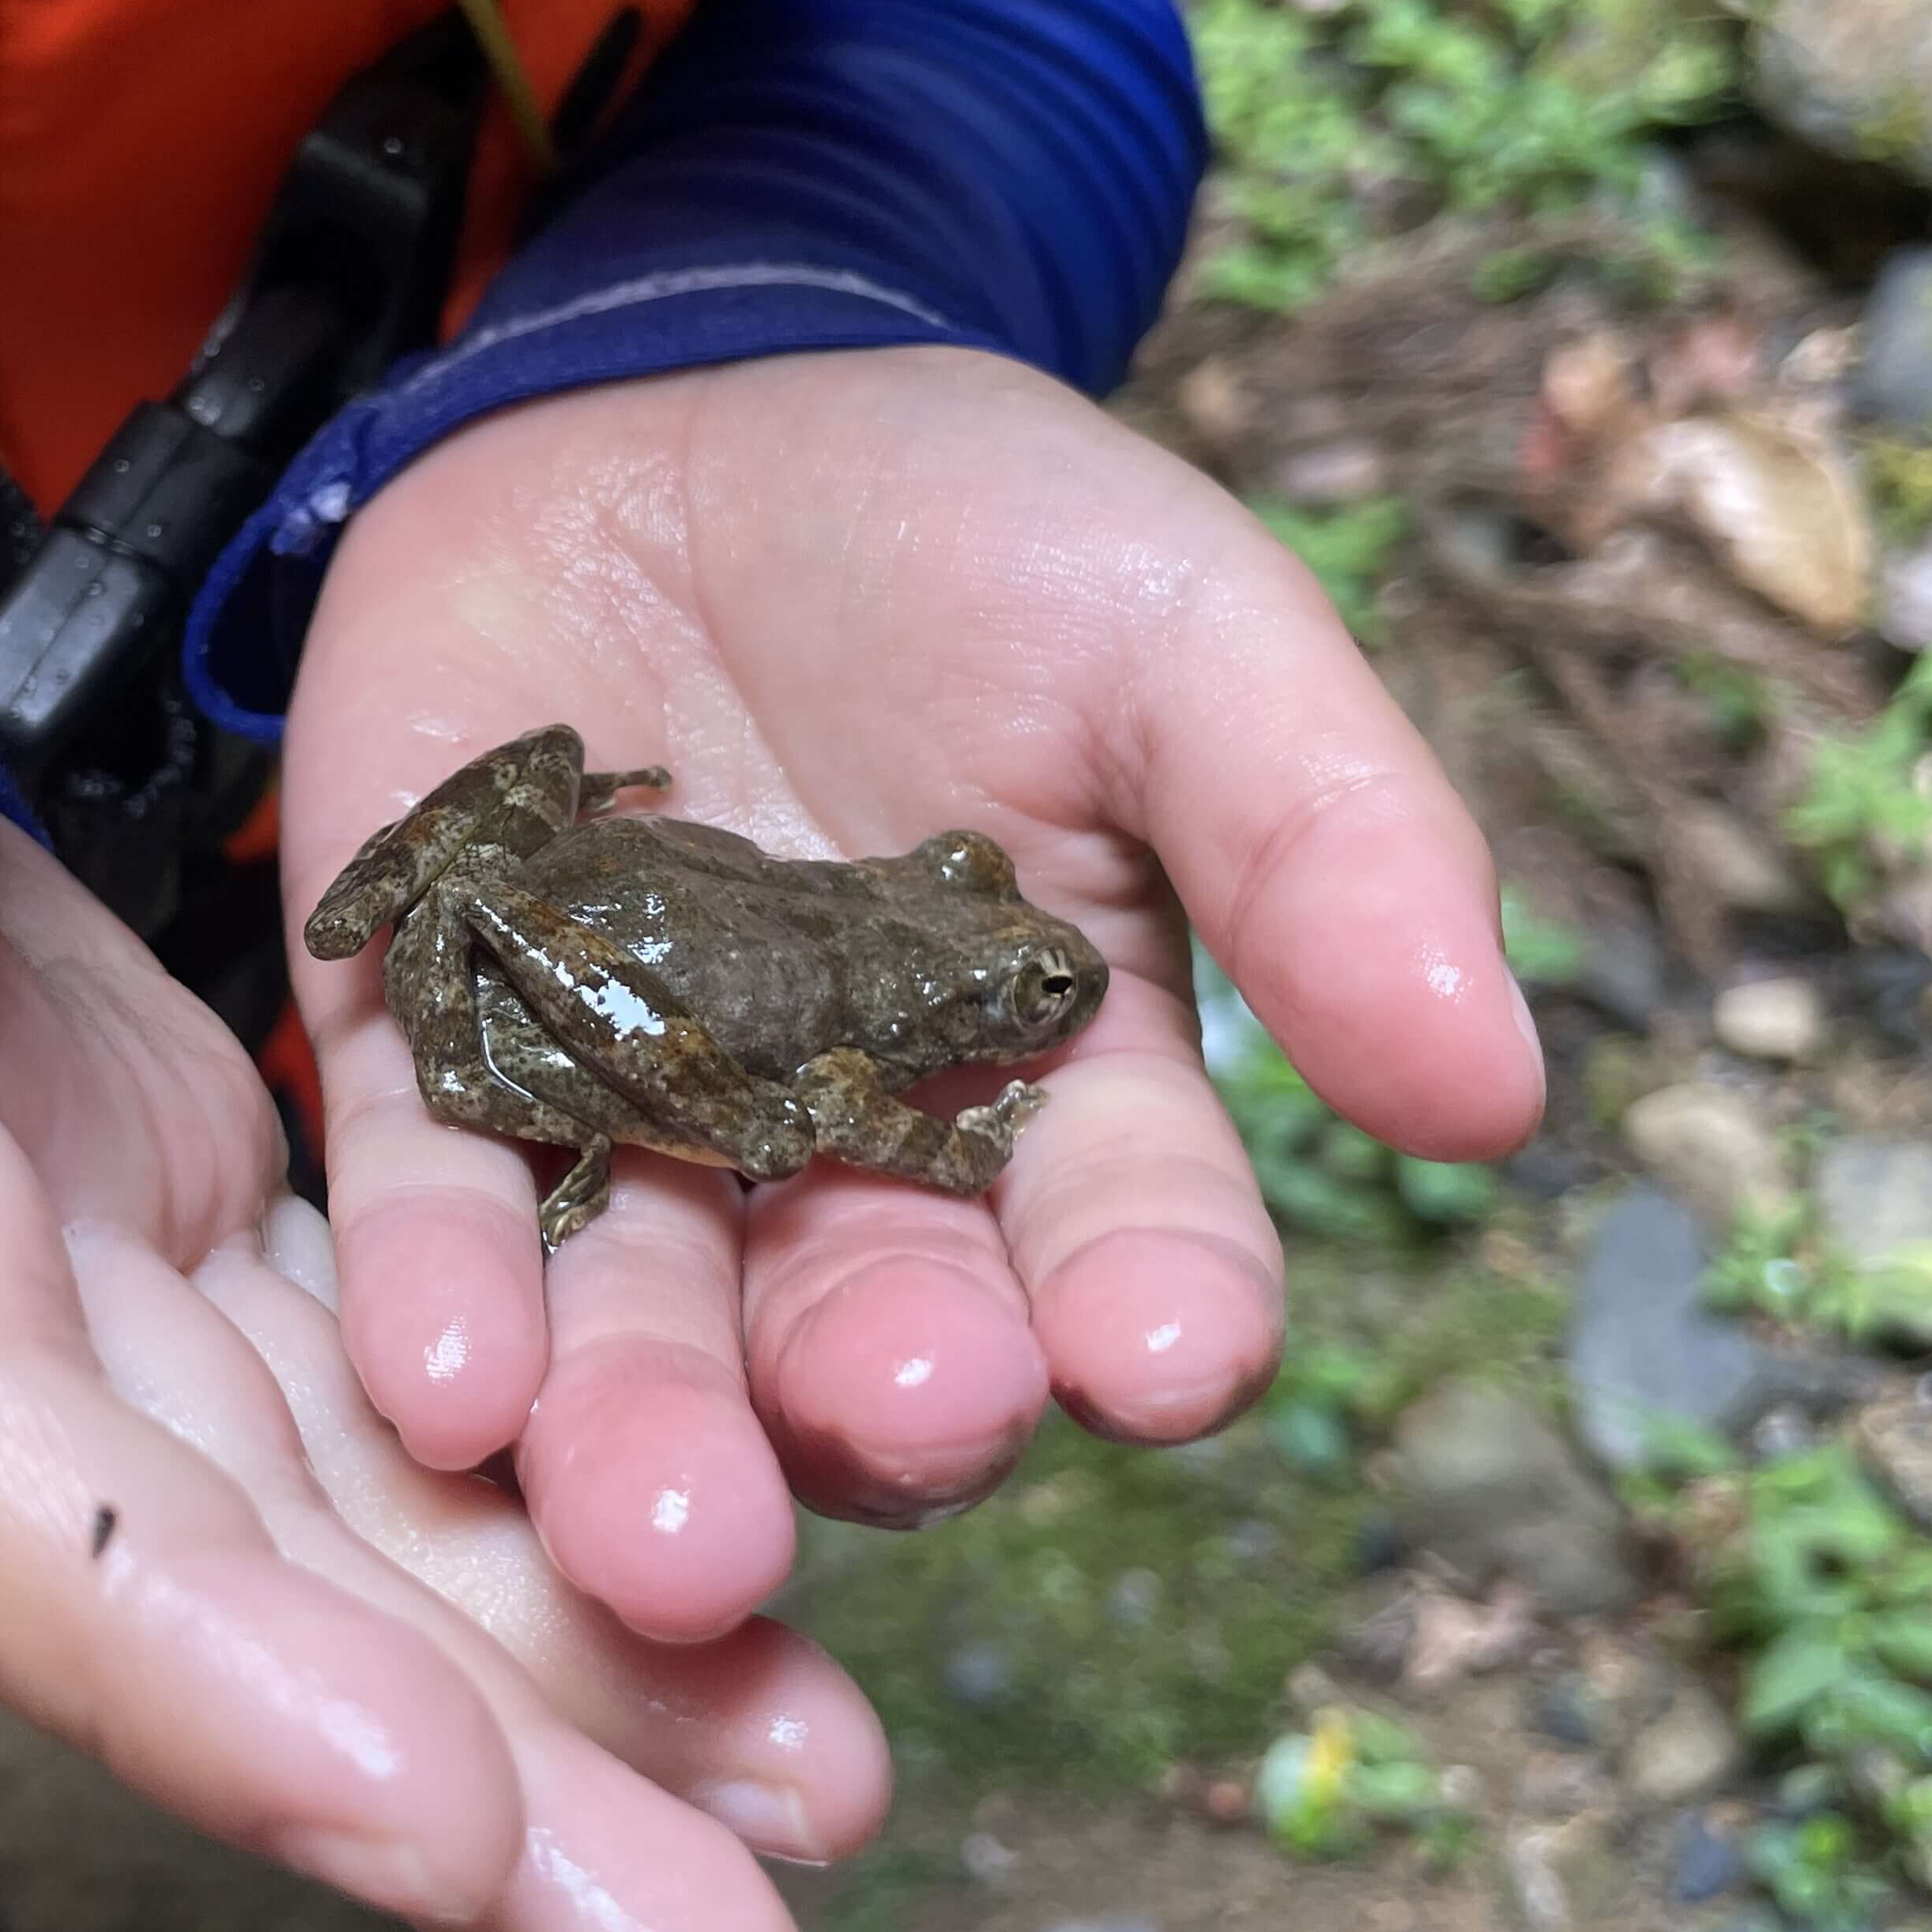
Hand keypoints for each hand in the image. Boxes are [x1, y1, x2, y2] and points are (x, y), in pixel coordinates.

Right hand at [0, 315, 882, 1931]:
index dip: (190, 1665)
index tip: (431, 1821)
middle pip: (197, 1603)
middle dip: (455, 1804)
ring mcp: (65, 1263)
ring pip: (320, 1541)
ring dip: (556, 1710)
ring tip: (816, 1823)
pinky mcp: (163, 1205)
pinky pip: (368, 1406)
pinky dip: (532, 1523)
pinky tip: (737, 1618)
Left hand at [287, 343, 1545, 1640]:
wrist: (673, 395)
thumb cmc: (966, 524)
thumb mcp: (1180, 633)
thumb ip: (1321, 841)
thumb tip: (1496, 1090)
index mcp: (1053, 1085)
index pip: (1125, 1235)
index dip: (1154, 1304)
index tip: (1168, 1354)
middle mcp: (842, 1150)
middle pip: (872, 1329)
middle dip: (892, 1401)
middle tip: (912, 1424)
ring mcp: (631, 1116)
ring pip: (646, 1322)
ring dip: (648, 1434)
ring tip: (659, 1535)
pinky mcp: (442, 1054)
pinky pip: (434, 1197)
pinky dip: (438, 1293)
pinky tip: (446, 1385)